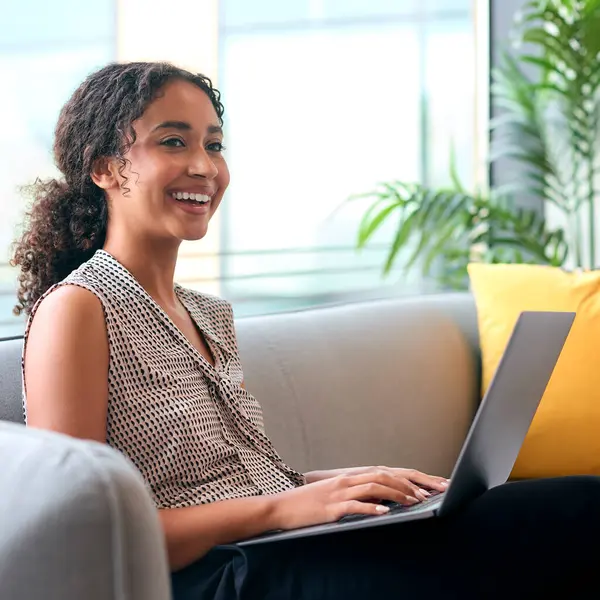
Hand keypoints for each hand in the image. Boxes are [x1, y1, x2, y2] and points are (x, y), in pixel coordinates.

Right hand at [270, 470, 441, 530]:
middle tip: (422, 496)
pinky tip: (385, 513)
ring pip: (373, 488)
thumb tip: (376, 502)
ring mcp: (339, 493)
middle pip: (382, 477)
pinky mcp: (332, 508)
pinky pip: (356, 506)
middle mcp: (346, 481)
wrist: (281, 506)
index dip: (402, 480)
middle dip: (405, 486)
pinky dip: (372, 509)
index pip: (381, 473)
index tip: (419, 489)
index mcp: (347, 478)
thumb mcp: (332, 495)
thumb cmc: (306, 503)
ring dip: (395, 495)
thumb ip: (353, 495)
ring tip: (410, 503)